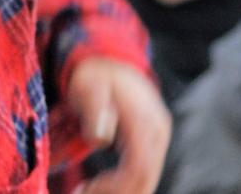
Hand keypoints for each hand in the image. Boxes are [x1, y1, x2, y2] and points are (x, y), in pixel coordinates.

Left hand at [67, 58, 170, 193]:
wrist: (112, 61)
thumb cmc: (96, 75)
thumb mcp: (88, 86)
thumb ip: (95, 109)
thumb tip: (101, 138)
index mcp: (143, 120)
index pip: (138, 168)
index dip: (115, 187)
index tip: (85, 188)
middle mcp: (158, 130)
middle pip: (146, 179)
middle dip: (116, 193)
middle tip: (82, 192)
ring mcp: (159, 136)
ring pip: (147, 179)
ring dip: (120, 191)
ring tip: (87, 188)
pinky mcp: (154, 140)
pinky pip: (144, 171)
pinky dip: (124, 184)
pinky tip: (100, 183)